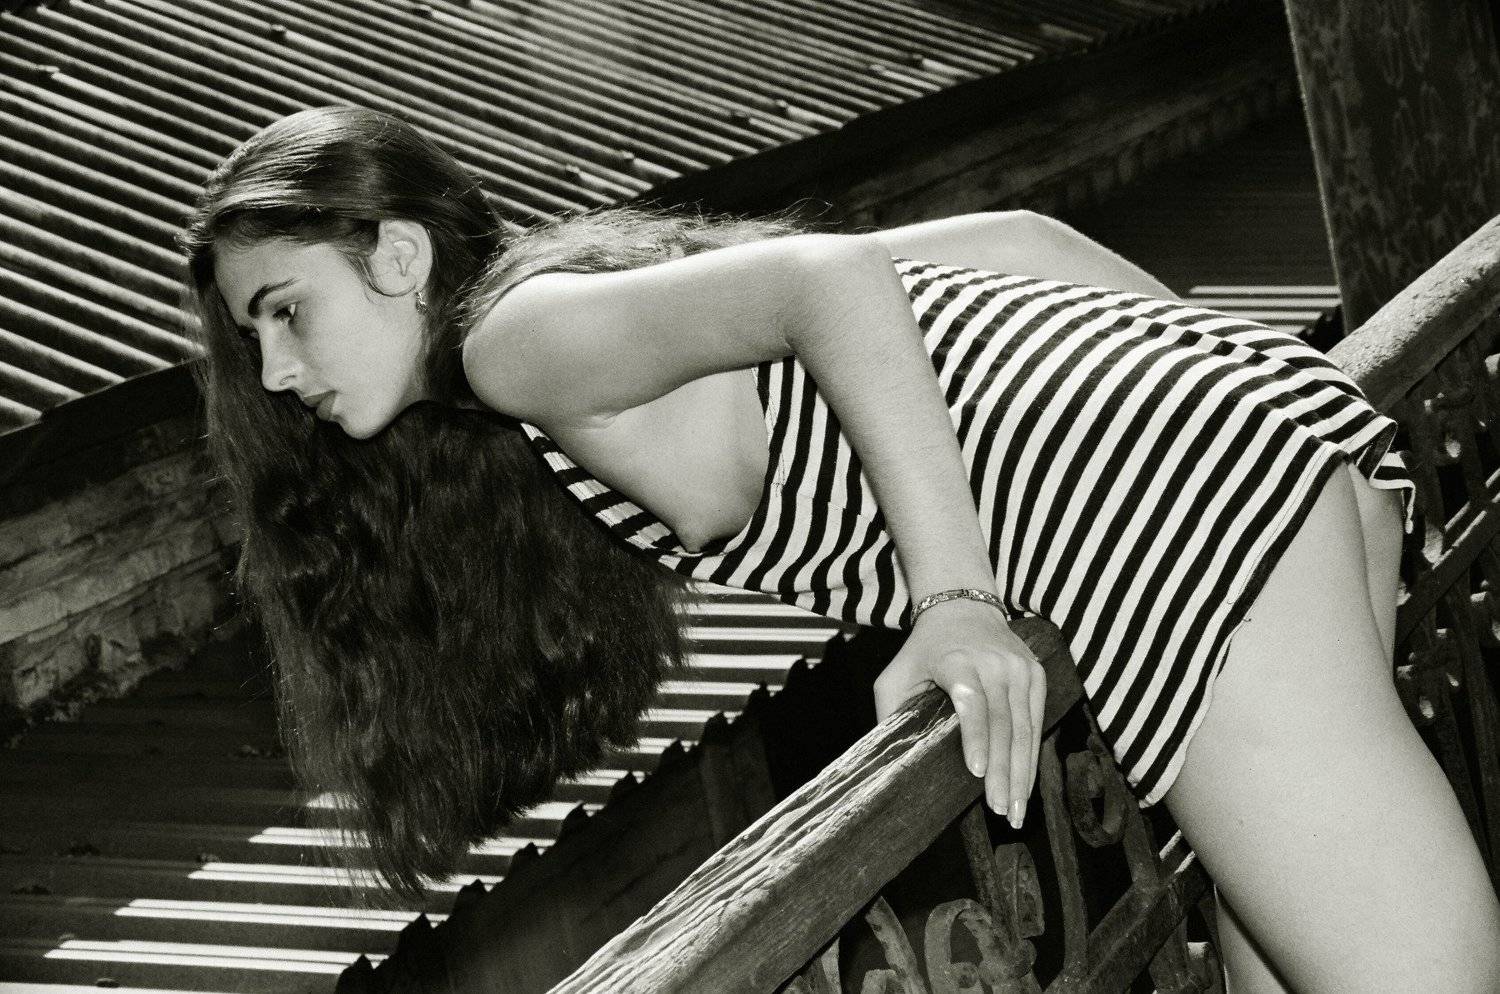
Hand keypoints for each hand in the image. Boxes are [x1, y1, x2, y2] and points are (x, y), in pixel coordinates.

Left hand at [872, 598, 1044, 828]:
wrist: (963, 608)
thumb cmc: (924, 650)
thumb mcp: (897, 673)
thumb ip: (890, 711)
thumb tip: (889, 759)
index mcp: (956, 660)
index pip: (970, 700)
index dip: (975, 735)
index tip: (976, 771)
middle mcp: (993, 663)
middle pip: (1002, 722)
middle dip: (1003, 771)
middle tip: (1001, 811)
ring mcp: (1019, 668)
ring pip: (1024, 727)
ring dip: (1022, 772)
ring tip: (1017, 810)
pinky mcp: (1035, 675)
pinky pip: (1036, 721)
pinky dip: (1031, 756)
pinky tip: (1026, 785)